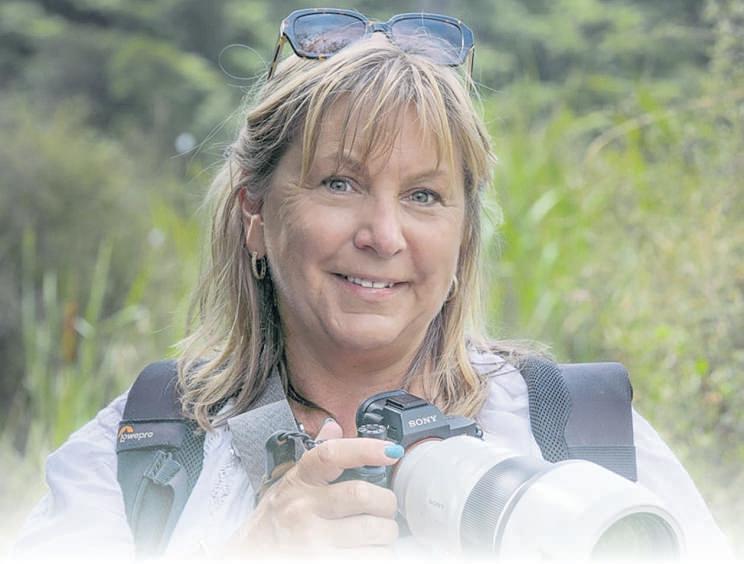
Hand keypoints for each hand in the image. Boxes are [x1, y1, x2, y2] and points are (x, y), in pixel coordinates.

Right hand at [227, 419, 402, 556]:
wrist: (251, 553)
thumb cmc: (276, 517)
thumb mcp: (291, 481)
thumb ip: (316, 456)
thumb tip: (334, 427)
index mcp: (301, 478)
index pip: (333, 454)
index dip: (366, 448)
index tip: (392, 450)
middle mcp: (302, 506)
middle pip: (362, 495)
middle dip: (386, 502)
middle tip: (386, 508)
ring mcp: (309, 538)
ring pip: (371, 531)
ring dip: (385, 533)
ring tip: (379, 533)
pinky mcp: (319, 560)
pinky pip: (367, 557)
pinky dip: (379, 554)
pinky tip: (369, 549)